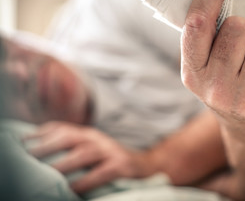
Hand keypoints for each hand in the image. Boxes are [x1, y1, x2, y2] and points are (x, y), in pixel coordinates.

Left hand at [25, 121, 150, 193]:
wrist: (147, 166)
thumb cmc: (112, 162)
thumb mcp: (94, 150)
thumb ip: (74, 150)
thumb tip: (45, 160)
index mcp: (88, 134)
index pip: (62, 128)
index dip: (42, 133)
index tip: (23, 141)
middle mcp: (98, 139)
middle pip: (70, 136)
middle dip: (47, 145)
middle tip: (28, 156)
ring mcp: (110, 151)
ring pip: (84, 153)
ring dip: (64, 163)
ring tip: (46, 174)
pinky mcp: (121, 166)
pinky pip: (100, 173)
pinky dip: (85, 182)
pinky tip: (72, 189)